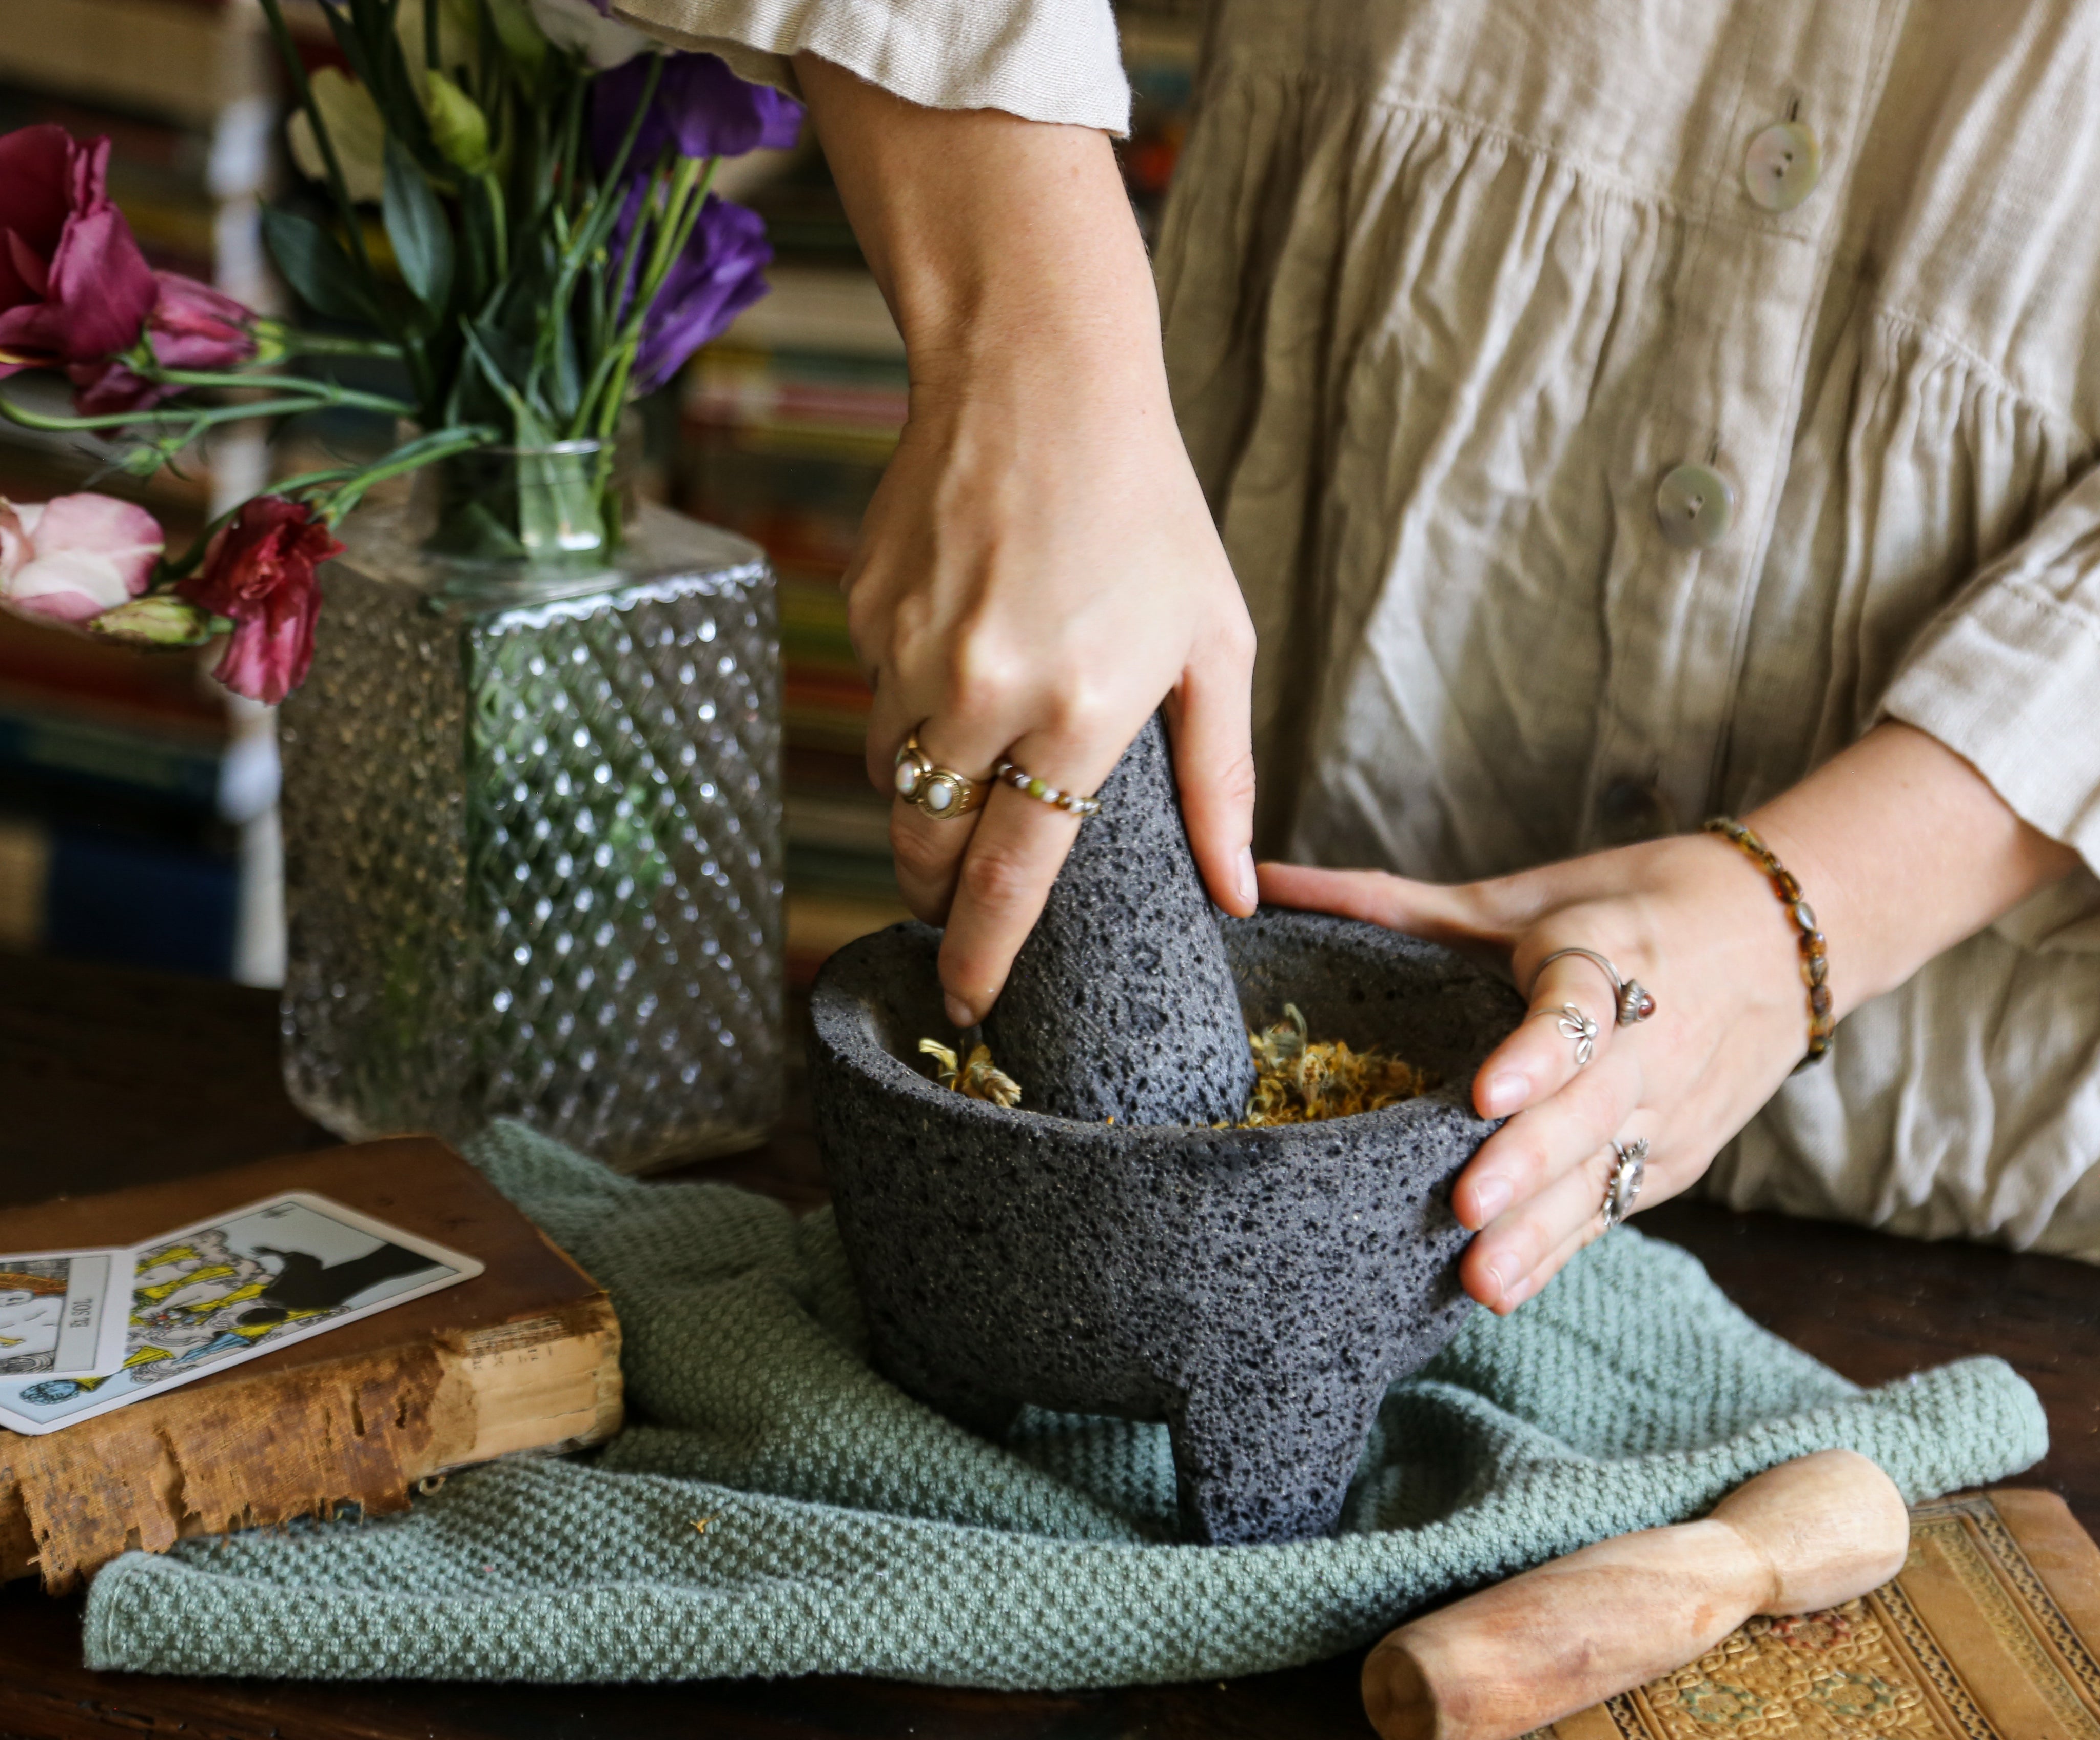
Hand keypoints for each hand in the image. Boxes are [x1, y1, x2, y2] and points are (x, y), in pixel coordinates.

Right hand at [800, 59, 1258, 1029]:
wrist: (1037, 375)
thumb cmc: (1147, 511)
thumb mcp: (1214, 644)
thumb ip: (1221, 781)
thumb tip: (1235, 893)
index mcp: (1077, 711)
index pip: (1010, 876)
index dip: (979, 952)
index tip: (966, 1004)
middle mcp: (980, 691)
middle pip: (929, 843)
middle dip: (935, 892)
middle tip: (952, 908)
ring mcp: (908, 650)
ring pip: (893, 776)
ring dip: (924, 796)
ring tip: (973, 761)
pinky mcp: (864, 610)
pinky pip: (874, 695)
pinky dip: (910, 702)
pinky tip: (961, 646)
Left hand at [1262, 835, 1809, 1312]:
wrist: (1786, 938)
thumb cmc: (1630, 905)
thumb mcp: (1525, 895)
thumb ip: (1396, 904)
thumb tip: (1264, 885)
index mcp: (1611, 954)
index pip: (1581, 1005)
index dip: (1536, 1053)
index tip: (1485, 1094)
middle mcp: (1648, 1042)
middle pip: (1589, 1110)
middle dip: (1528, 1164)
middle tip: (1465, 1208)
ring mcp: (1667, 1110)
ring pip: (1601, 1175)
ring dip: (1541, 1231)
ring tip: (1479, 1277)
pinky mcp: (1674, 1159)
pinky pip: (1611, 1209)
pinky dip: (1560, 1250)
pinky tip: (1504, 1289)